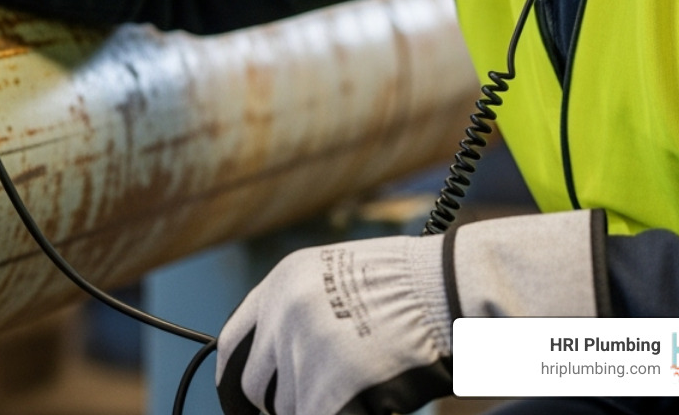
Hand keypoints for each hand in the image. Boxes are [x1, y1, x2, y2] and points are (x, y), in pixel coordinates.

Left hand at [215, 209, 603, 414]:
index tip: (243, 399)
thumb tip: (275, 360)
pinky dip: (339, 414)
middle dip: (275, 405)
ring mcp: (305, 350)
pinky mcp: (331, 386)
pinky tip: (366, 404)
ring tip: (358, 389)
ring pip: (290, 408)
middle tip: (307, 404)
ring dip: (318, 407)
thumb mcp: (334, 278)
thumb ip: (296, 311)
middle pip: (255, 385)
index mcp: (280, 284)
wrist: (447, 289)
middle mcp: (282, 314)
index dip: (234, 379)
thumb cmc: (407, 287)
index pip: (231, 344)